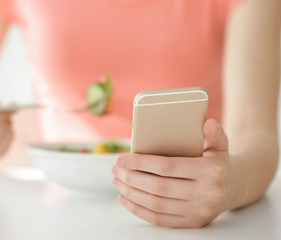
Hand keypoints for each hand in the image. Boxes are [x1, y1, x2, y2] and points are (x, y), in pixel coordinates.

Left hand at [112, 119, 235, 227]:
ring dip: (131, 193)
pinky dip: (138, 210)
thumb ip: (214, 134)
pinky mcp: (191, 223)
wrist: (235, 189)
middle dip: (132, 178)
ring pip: (156, 204)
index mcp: (211, 171)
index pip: (168, 167)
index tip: (122, 158)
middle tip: (116, 169)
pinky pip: (159, 220)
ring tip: (117, 180)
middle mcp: (206, 194)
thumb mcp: (221, 146)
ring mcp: (198, 211)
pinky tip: (125, 198)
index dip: (141, 164)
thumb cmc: (219, 163)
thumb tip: (207, 123)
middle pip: (159, 187)